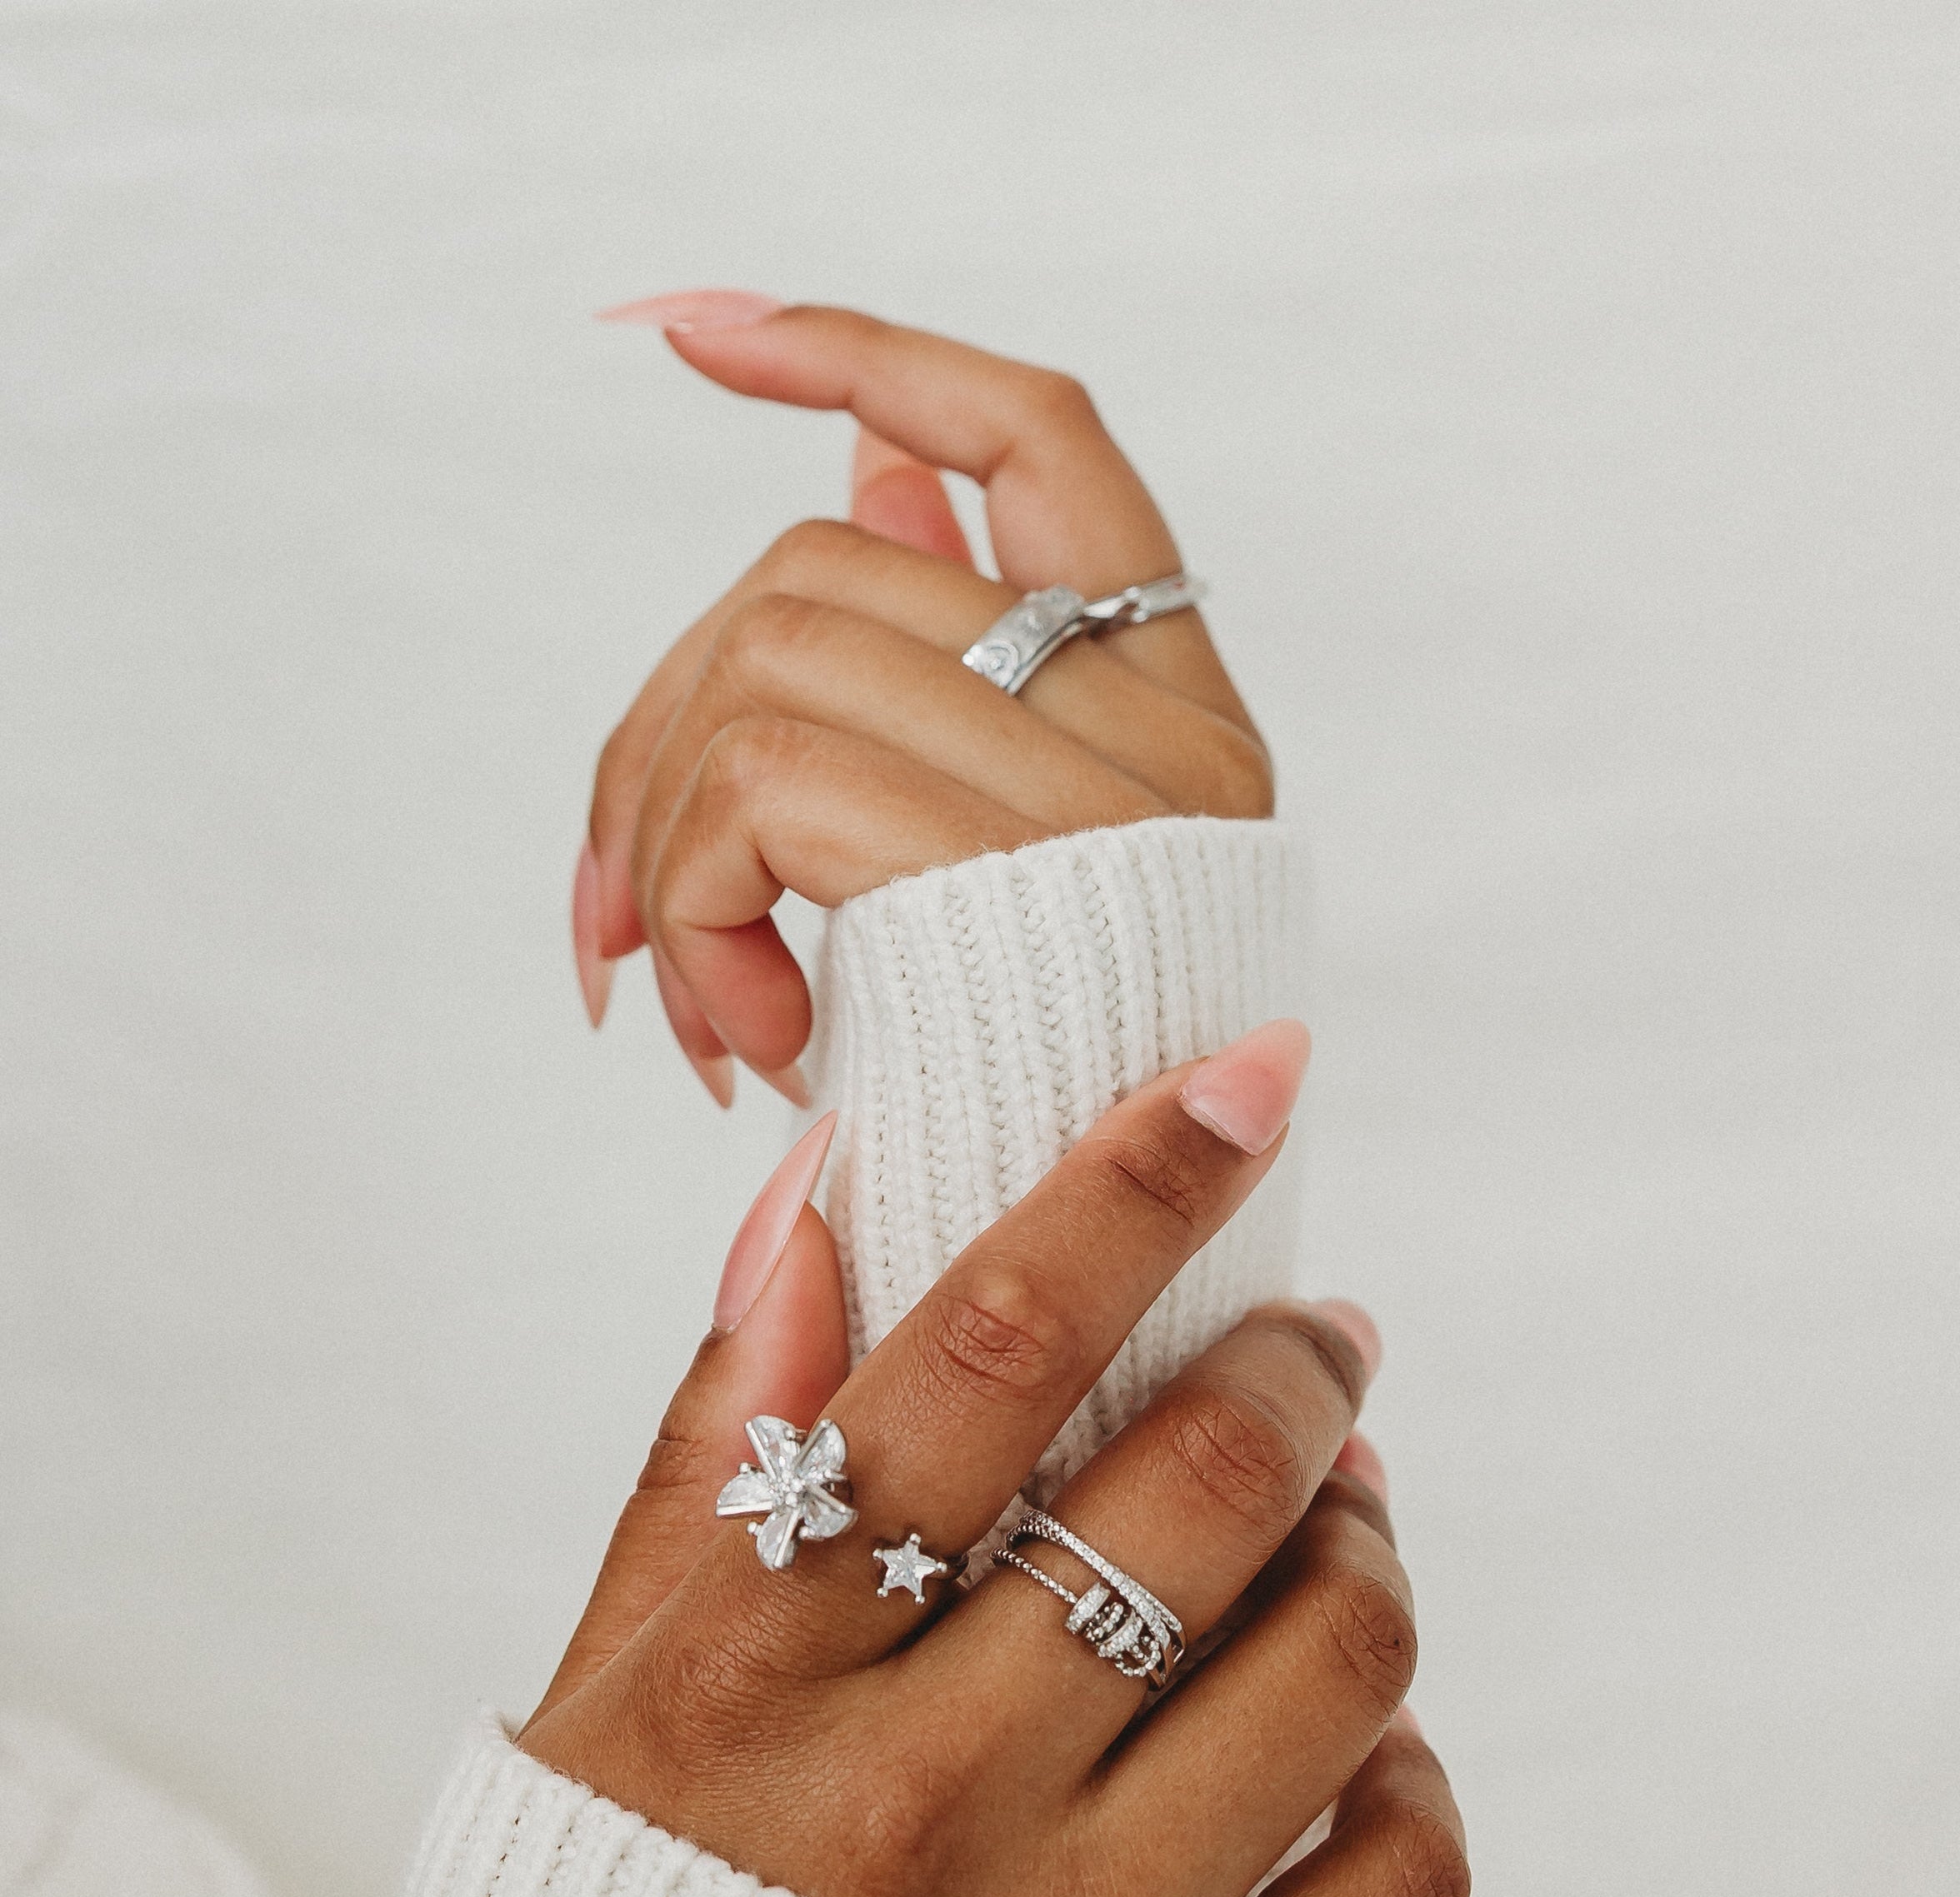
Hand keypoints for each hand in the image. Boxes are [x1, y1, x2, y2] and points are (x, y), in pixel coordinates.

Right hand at [520, 1021, 1466, 1896]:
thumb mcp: (600, 1709)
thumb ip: (712, 1456)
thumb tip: (821, 1205)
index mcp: (748, 1683)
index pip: (974, 1358)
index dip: (1132, 1182)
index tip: (1249, 1075)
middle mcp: (914, 1808)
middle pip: (1193, 1488)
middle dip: (1299, 1368)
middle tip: (1319, 1343)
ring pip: (1334, 1662)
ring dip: (1369, 1547)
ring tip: (1344, 1521)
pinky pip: (1395, 1878)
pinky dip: (1406, 1771)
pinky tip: (1350, 1738)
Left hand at [574, 299, 1275, 1104]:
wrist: (1140, 1331)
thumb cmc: (1060, 1121)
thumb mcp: (1020, 893)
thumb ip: (958, 675)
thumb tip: (860, 480)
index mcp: (1176, 702)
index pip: (1039, 438)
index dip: (864, 355)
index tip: (687, 332)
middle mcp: (1160, 722)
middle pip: (817, 568)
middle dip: (658, 734)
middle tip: (612, 927)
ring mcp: (1100, 793)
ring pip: (766, 665)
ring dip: (664, 850)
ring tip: (701, 1013)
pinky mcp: (1004, 876)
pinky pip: (763, 787)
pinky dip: (695, 912)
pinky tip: (742, 1043)